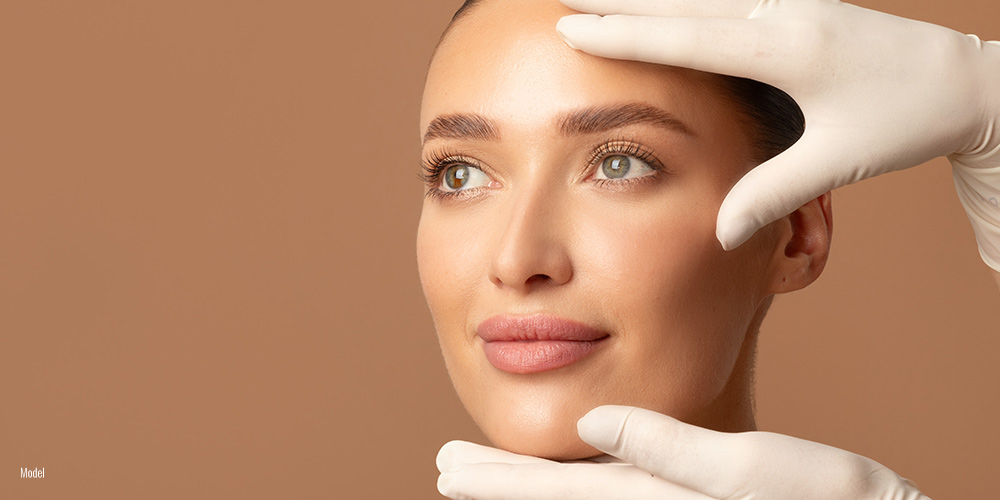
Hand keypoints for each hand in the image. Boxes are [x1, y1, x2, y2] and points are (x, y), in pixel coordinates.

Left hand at [437, 405, 928, 499]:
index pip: (558, 491)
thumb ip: (668, 449)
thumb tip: (591, 420)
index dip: (499, 479)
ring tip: (487, 477)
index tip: (448, 466)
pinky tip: (570, 473)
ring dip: (529, 489)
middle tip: (445, 471)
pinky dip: (577, 488)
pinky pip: (619, 496)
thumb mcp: (754, 468)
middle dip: (499, 486)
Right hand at [556, 0, 999, 269]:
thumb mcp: (837, 161)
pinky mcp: (799, 0)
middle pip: (683, 0)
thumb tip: (718, 233)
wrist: (963, 82)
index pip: (685, 38)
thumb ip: (771, 192)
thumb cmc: (902, 119)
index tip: (571, 25)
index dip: (624, 33)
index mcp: (788, 50)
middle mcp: (785, 11)